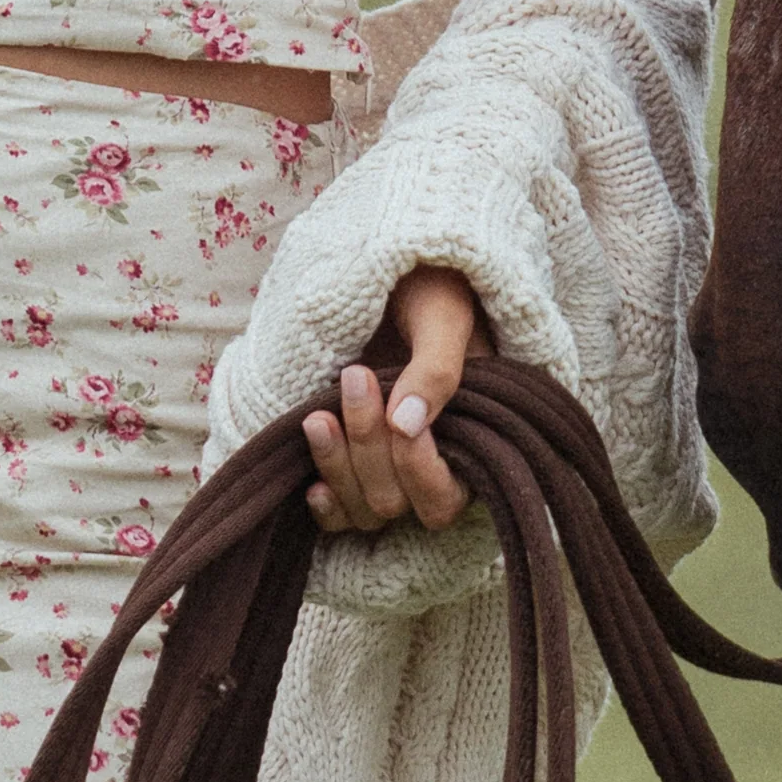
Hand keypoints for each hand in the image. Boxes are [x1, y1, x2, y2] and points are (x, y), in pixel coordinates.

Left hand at [301, 268, 485, 536]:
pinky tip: (310, 483)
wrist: (393, 270)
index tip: (395, 409)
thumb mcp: (442, 314)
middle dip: (367, 450)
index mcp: (471, 437)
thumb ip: (436, 368)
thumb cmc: (430, 284)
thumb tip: (407, 425)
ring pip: (363, 509)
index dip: (418, 467)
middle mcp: (432, 462)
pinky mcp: (353, 460)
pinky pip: (340, 512)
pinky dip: (325, 503)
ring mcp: (389, 465)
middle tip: (353, 376)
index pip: (445, 497)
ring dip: (337, 467)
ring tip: (316, 415)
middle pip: (395, 503)